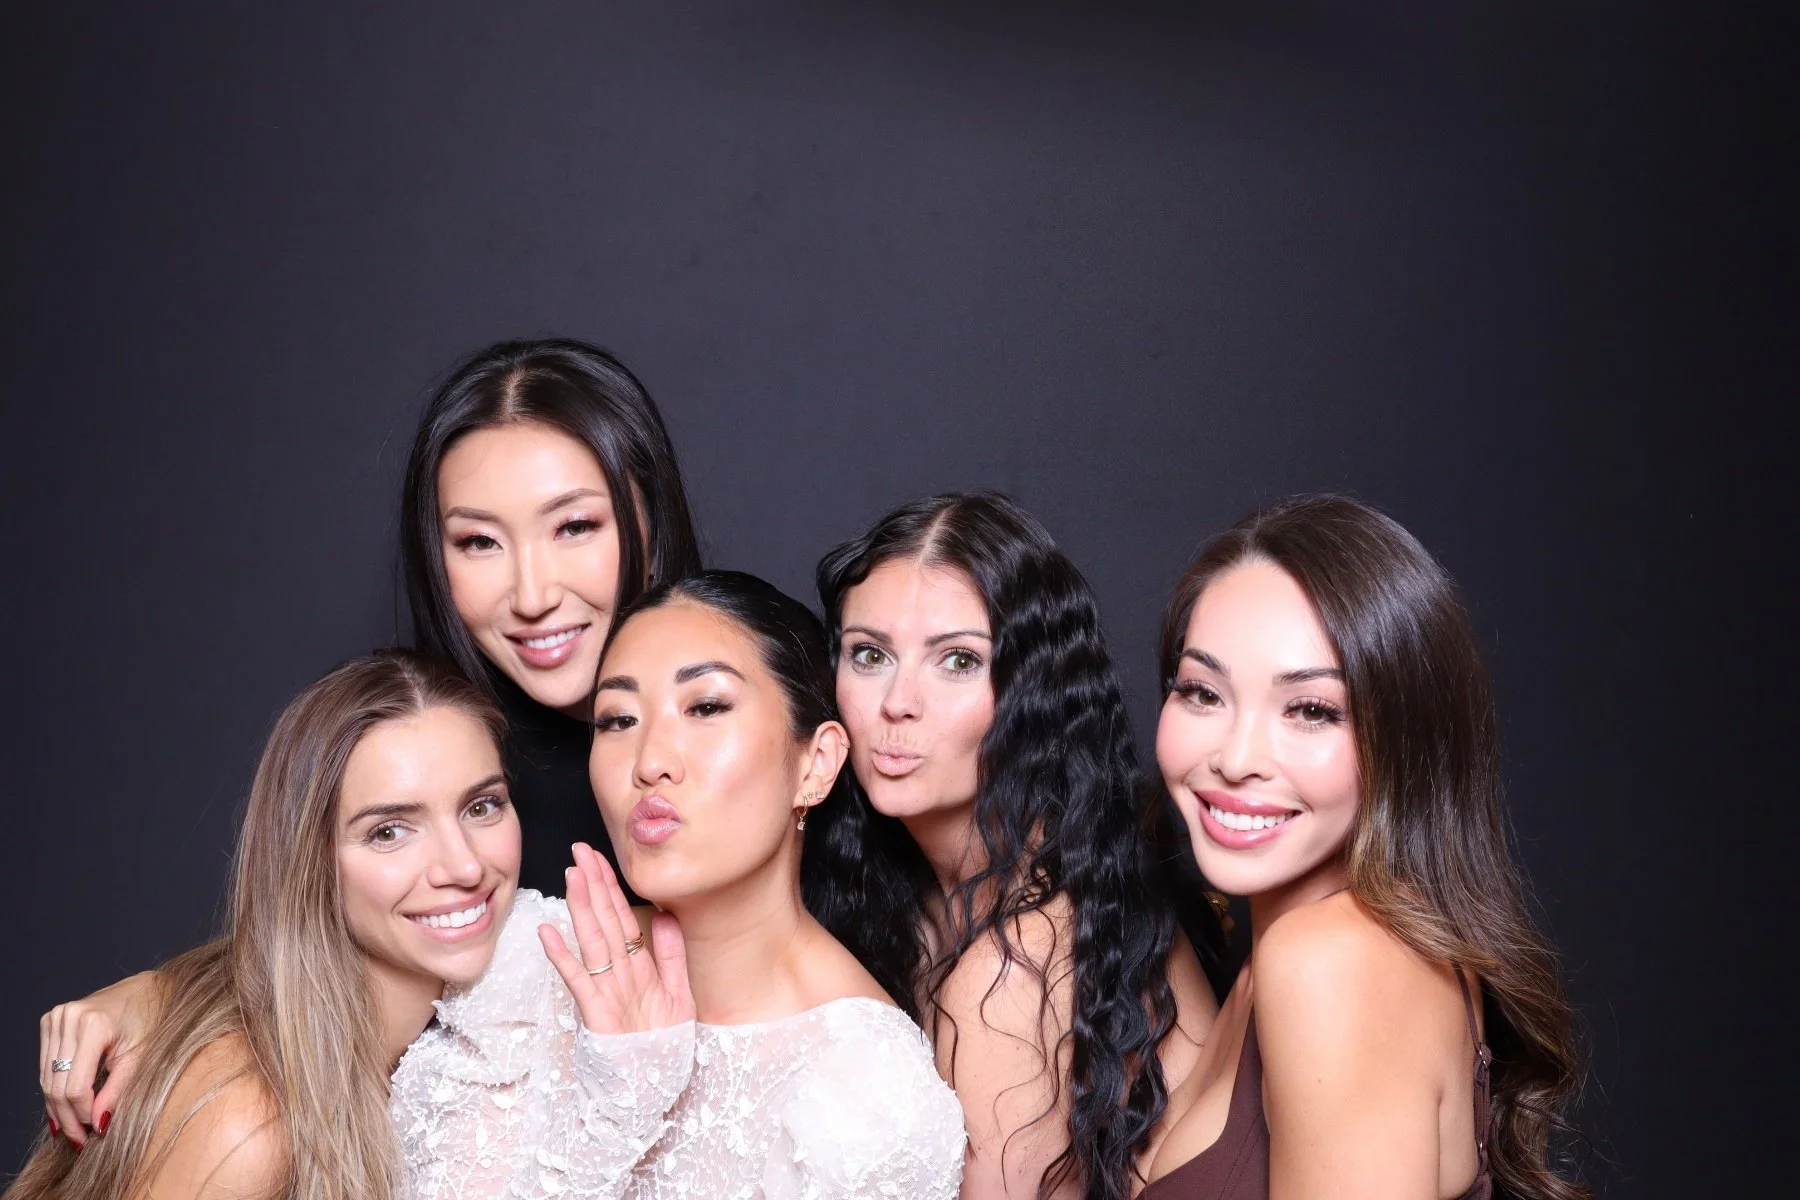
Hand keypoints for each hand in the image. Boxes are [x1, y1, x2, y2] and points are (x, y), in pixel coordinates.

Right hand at [40, 970, 158, 1145]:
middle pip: (58, 1084)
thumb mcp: (141, 1057)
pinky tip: (67, 1107)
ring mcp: (55, 1018)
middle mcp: (68, 1018)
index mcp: (93, 1024)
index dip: (83, 1114)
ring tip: (76, 1128)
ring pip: (47, 1079)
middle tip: (81, 1140)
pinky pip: (47, 1066)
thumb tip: (98, 1124)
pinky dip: (56, 1088)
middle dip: (68, 1117)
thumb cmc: (151, 1020)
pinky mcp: (50, 1021)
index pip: (77, 1085)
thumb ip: (117, 1091)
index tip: (94, 1133)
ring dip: (59, 1108)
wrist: (147, 989)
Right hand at [540, 843, 693, 1035]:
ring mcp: (605, 991)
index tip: (600, 857)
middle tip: (579, 850)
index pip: (622, 918)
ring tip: (572, 876)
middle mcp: (618, 974)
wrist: (651, 1089)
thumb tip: (667, 915)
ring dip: (581, 908)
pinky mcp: (596, 1013)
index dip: (612, 887)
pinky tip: (549, 932)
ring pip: (592, 941)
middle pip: (604, 921)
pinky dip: (563, 956)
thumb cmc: (661, 1046)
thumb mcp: (679, 996)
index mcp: (638, 967)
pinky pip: (579, 980)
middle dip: (594, 885)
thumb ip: (672, 956)